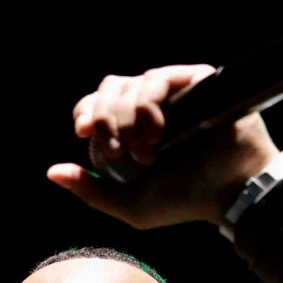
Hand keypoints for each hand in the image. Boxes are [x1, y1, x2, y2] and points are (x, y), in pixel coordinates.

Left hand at [46, 65, 279, 229]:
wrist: (231, 194)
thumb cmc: (187, 201)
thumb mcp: (132, 205)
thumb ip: (92, 190)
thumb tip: (52, 172)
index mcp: (133, 127)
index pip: (95, 104)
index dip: (86, 113)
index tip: (83, 133)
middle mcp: (152, 105)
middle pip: (109, 88)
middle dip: (105, 120)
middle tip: (118, 153)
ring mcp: (175, 92)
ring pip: (131, 83)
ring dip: (128, 119)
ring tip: (146, 152)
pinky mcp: (196, 82)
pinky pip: (158, 78)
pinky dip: (148, 105)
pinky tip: (158, 133)